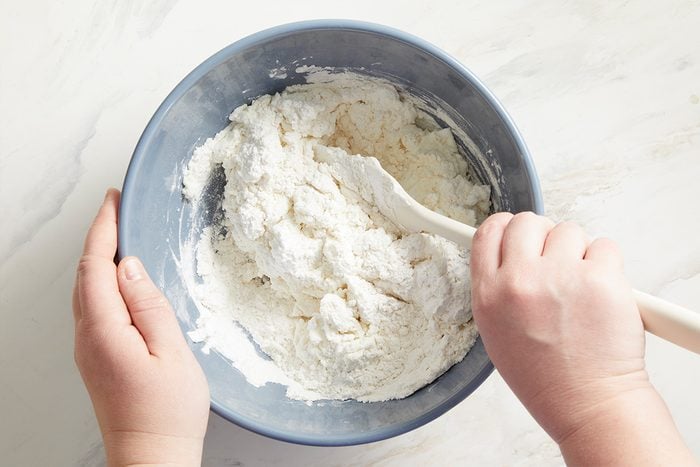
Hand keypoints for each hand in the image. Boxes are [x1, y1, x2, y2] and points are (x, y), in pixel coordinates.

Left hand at [73, 189, 209, 466]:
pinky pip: (94, 307)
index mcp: (104, 331)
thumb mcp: (171, 352)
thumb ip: (149, 306)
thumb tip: (130, 267)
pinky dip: (103, 282)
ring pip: (87, 291)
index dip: (103, 229)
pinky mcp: (97, 358)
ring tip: (121, 235)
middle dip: (98, 237)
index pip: (96, 266)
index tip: (113, 200)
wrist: (152, 457)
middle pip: (85, 275)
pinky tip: (121, 279)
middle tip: (118, 209)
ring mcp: (89, 350)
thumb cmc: (168, 412)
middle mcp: (87, 338)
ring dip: (100, 258)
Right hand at [470, 212, 694, 464]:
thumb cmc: (544, 376)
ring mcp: (560, 276)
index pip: (489, 232)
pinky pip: (604, 246)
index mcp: (489, 294)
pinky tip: (600, 293)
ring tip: (579, 288)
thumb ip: (498, 287)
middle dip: (543, 234)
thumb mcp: (495, 331)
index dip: (505, 226)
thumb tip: (510, 251)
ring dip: (577, 251)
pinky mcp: (600, 278)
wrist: (588, 404)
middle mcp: (519, 280)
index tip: (517, 232)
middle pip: (527, 222)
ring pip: (569, 230)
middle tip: (555, 260)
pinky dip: (606, 264)